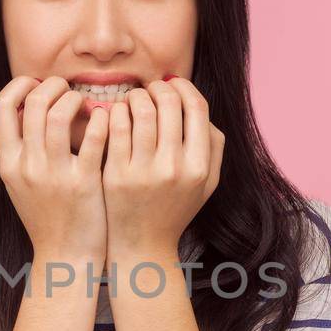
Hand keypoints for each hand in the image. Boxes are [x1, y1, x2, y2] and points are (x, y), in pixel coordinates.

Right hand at [0, 76, 110, 261]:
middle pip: (32, 103)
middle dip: (53, 85)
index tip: (37, 85)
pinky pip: (93, 136)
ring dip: (76, 98)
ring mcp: (53, 175)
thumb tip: (30, 108)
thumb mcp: (21, 184)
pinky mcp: (83, 183)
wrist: (65, 257)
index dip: (19, 85)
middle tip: (68, 89)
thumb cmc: (47, 217)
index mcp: (8, 163)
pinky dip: (101, 120)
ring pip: (59, 113)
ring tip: (86, 103)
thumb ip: (21, 149)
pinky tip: (106, 121)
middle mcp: (26, 166)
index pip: (0, 106)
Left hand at [101, 76, 222, 255]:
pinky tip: (117, 115)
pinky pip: (116, 127)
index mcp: (199, 167)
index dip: (183, 87)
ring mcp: (144, 171)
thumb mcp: (206, 183)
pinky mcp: (116, 175)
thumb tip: (199, 107)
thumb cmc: (174, 209)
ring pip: (140, 110)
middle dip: (157, 87)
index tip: (172, 85)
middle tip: (149, 90)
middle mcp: (174, 168)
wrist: (142, 246)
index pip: (196, 107)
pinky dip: (117, 112)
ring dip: (136, 96)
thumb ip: (214, 146)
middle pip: (168, 103)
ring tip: (133, 100)